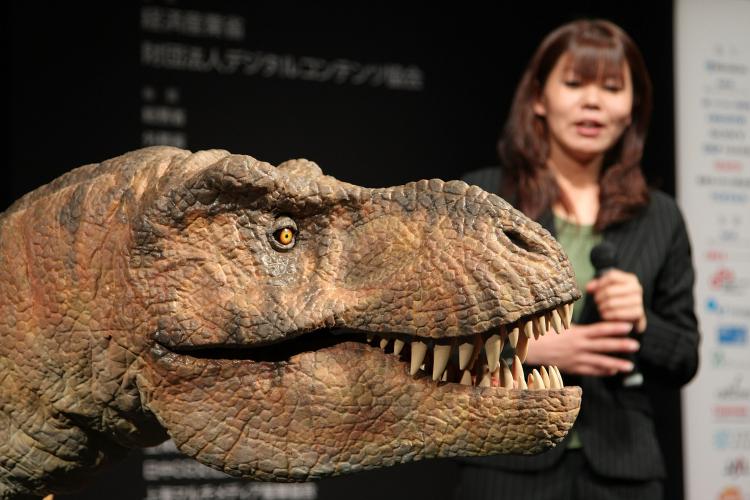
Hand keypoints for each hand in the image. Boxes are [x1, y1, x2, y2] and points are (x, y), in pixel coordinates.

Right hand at [525, 321, 639, 375]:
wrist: (529, 349)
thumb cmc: (542, 332)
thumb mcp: (557, 322)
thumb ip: (572, 320)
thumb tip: (580, 310)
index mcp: (576, 332)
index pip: (600, 329)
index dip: (615, 328)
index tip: (629, 326)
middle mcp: (578, 346)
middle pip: (603, 346)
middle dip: (620, 345)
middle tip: (636, 345)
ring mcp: (576, 358)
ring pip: (599, 362)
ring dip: (616, 363)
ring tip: (630, 366)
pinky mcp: (572, 368)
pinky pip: (590, 371)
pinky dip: (602, 371)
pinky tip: (613, 371)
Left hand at [586, 269, 646, 332]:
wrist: (632, 314)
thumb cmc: (618, 298)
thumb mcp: (609, 288)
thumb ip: (598, 285)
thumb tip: (588, 287)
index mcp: (631, 279)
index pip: (611, 276)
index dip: (600, 283)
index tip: (595, 290)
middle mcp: (637, 288)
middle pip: (609, 291)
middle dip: (599, 297)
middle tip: (596, 301)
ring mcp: (638, 300)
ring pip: (611, 303)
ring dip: (602, 307)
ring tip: (600, 308)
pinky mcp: (638, 312)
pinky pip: (617, 313)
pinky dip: (607, 315)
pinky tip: (604, 314)